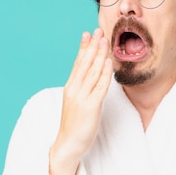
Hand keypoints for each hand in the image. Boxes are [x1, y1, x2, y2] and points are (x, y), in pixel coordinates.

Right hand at [49, 28, 111, 174]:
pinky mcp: (90, 106)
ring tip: (104, 40)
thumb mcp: (76, 102)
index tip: (88, 34)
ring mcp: (81, 97)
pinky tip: (107, 62)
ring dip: (99, 55)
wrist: (68, 144)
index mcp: (70, 87)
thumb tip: (90, 76)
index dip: (83, 47)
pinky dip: (104, 74)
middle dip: (93, 46)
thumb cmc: (74, 124)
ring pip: (92, 72)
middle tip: (99, 31)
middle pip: (85, 63)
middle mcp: (74, 89)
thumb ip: (82, 88)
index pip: (77, 63)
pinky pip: (99, 87)